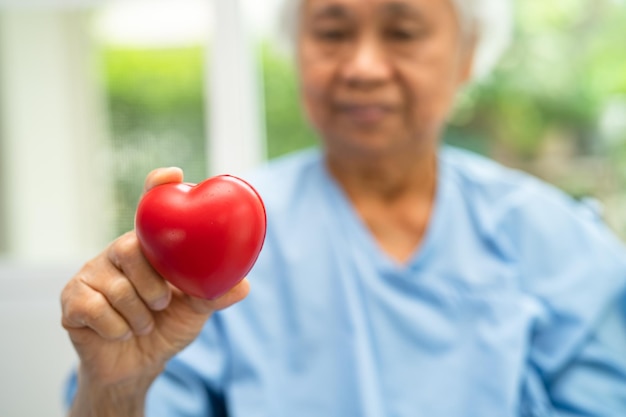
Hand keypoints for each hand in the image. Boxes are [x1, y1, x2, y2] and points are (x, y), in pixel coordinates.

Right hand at [61, 167, 248, 412]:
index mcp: (148, 248)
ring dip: (138, 316)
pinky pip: (95, 310)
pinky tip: (120, 333)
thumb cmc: (166, 328)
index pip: (149, 208)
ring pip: (116, 288)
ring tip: (143, 324)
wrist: (135, 367)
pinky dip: (117, 329)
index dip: (158, 186)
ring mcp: (90, 274)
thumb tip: (244, 285)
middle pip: (130, 249)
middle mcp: (117, 252)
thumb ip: (213, 295)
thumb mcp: (194, 311)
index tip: (173, 174)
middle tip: (162, 304)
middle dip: (151, 284)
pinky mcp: (71, 300)